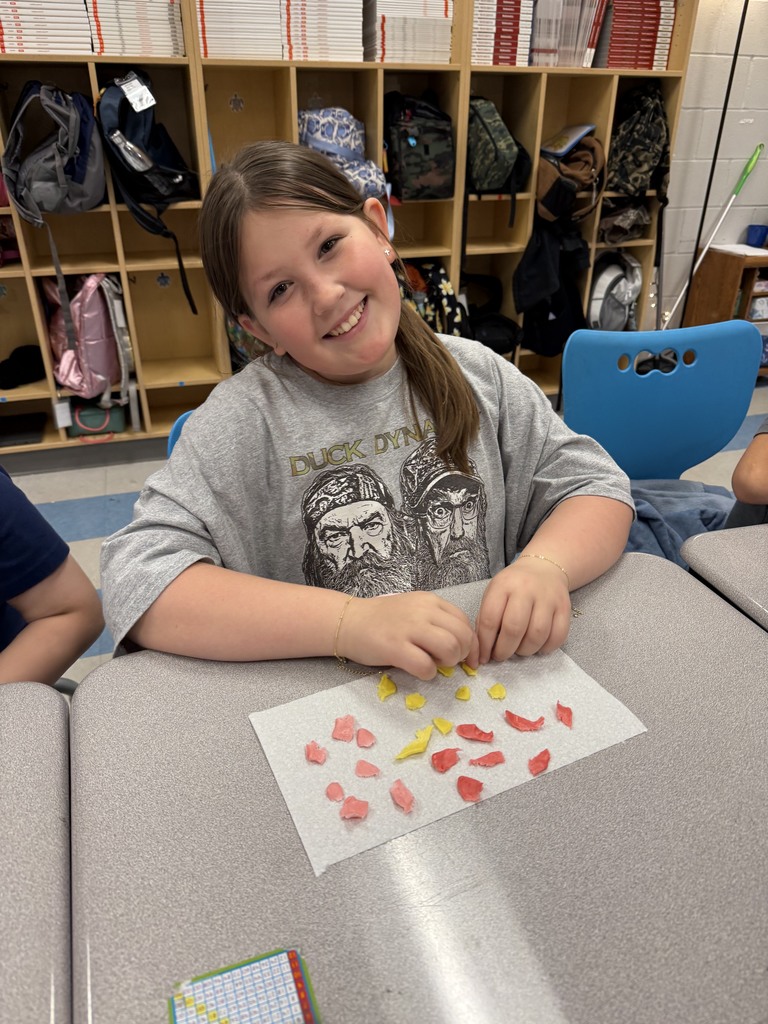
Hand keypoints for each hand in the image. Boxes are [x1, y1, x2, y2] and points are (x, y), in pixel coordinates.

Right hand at [338, 592, 478, 680]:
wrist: (348, 621)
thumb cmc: (382, 619)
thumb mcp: (414, 610)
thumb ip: (437, 621)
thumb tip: (463, 645)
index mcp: (430, 601)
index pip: (464, 622)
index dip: (470, 643)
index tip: (466, 657)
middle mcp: (423, 611)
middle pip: (462, 635)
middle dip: (462, 654)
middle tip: (448, 661)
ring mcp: (409, 628)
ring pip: (450, 648)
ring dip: (447, 663)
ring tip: (434, 663)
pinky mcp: (395, 647)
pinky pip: (426, 666)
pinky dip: (428, 673)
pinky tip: (418, 669)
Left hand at [475, 559, 571, 662]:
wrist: (544, 567)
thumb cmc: (513, 585)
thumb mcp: (494, 592)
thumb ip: (486, 617)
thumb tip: (483, 649)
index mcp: (503, 585)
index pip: (490, 619)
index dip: (485, 643)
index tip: (484, 657)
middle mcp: (526, 589)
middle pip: (514, 628)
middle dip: (504, 650)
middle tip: (501, 656)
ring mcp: (548, 598)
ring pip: (537, 635)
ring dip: (525, 650)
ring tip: (519, 650)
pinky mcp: (565, 607)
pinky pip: (558, 636)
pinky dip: (546, 648)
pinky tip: (537, 647)